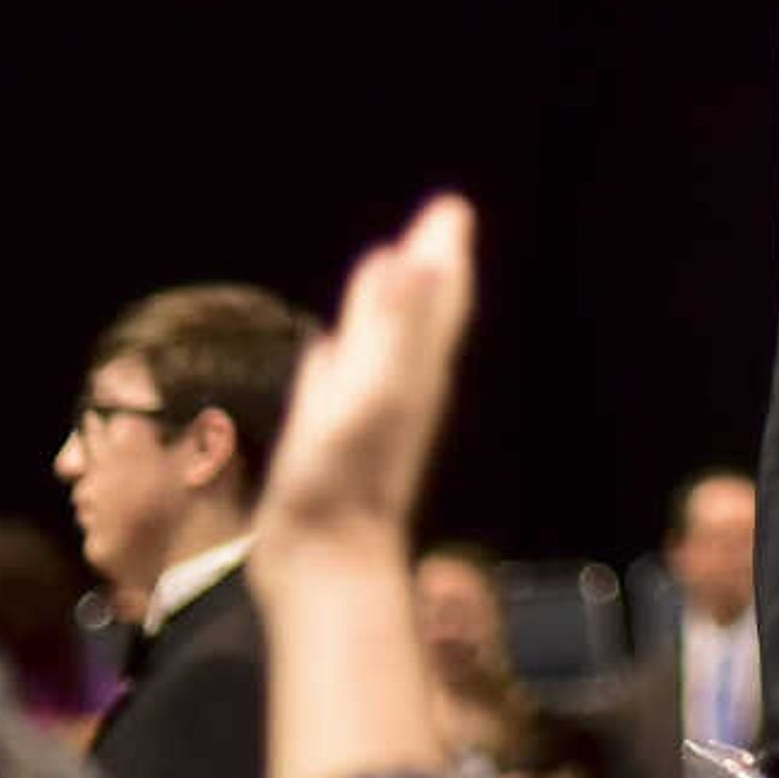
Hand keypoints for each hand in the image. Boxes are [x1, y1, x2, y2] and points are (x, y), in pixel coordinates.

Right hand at [252, 195, 477, 571]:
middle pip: (420, 314)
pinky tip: (329, 348)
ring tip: (386, 267)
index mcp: (413, 369)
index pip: (437, 297)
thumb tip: (418, 256)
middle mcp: (400, 386)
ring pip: (384, 345)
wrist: (325, 568)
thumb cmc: (346, 480)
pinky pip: (341, 382)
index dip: (442, 253)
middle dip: (427, 265)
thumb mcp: (372, 391)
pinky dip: (341, 354)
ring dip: (387, 304)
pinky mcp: (332, 443)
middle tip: (438, 222)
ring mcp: (368, 416)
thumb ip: (394, 325)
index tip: (453, 208)